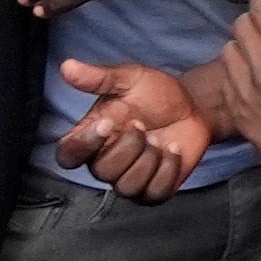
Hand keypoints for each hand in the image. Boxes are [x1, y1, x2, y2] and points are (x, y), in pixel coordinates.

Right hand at [49, 66, 214, 200]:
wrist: (193, 107)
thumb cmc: (155, 94)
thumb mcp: (129, 79)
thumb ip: (98, 77)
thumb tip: (67, 67)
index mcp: (91, 137)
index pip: (68, 155)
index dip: (83, 145)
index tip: (108, 124)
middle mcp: (105, 161)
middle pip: (101, 172)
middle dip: (129, 146)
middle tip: (144, 125)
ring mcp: (129, 178)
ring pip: (126, 186)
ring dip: (150, 160)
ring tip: (160, 139)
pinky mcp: (153, 189)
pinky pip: (153, 193)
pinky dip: (168, 170)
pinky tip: (174, 150)